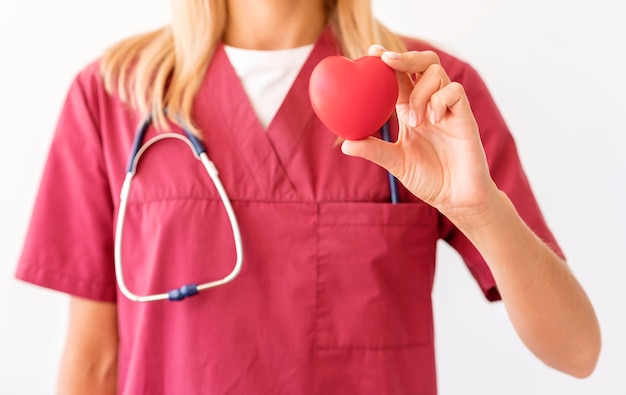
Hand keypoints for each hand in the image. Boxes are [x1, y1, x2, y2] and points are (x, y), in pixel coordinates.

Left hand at [341, 45, 498, 219]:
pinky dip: (439, 100)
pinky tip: (432, 120)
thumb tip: (344, 145)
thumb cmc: (428, 179)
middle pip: (423, 63)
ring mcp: (449, 109)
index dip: (387, 62)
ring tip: (414, 120)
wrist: (456, 197)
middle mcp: (430, 104)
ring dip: (419, 91)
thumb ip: (373, 151)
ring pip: (437, 73)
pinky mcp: (465, 117)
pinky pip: (454, 92)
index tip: (371, 52)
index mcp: (411, 110)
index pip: (400, 77)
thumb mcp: (395, 163)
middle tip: (387, 61)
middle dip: (405, 57)